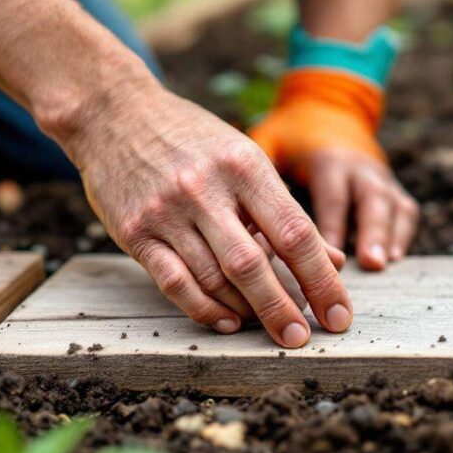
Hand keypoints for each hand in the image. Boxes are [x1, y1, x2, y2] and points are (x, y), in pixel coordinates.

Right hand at [59, 82, 351, 347]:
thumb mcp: (245, 159)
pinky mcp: (134, 232)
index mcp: (244, 166)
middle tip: (301, 338)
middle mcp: (205, 189)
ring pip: (213, 279)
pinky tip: (227, 321)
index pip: (294, 232)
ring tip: (267, 326)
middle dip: (283, 309)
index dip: (322, 280)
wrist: (113, 114)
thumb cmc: (192, 140)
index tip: (338, 315)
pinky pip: (174, 283)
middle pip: (253, 265)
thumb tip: (333, 261)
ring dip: (246, 311)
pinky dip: (204, 309)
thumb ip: (283, 211)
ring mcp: (166, 212)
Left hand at [250, 70, 418, 269]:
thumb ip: (261, 174)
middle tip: (371, 263)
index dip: (332, 227)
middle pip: (371, 199)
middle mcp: (357, 165)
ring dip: (389, 235)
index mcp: (327, 158)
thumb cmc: (288, 135)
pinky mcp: (389, 185)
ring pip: (393, 204)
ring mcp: (377, 175)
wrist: (324, 109)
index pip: (332, 195)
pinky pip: (404, 208)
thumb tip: (245, 220)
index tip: (328, 257)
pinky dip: (402, 232)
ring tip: (382, 264)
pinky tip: (394, 257)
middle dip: (372, 232)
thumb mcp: (270, 142)